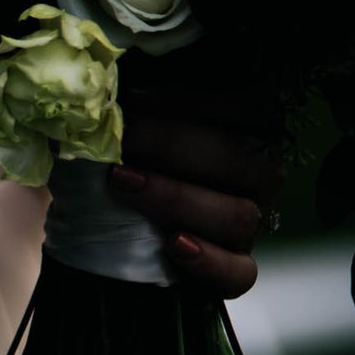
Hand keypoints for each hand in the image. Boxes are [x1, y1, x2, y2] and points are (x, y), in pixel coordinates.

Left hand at [107, 95, 285, 299]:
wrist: (97, 226)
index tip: (132, 99)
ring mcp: (248, 225)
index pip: (246, 108)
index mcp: (246, 132)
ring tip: (122, 183)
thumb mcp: (128, 124)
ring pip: (240, 215)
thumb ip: (138, 102)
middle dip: (175, 145)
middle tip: (121, 141)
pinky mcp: (233, 270)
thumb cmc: (120, 159)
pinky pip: (239, 273)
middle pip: (243, 160)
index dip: (191, 102)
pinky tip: (173, 244)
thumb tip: (115, 81)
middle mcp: (257, 177)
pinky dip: (209, 261)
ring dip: (178, 197)